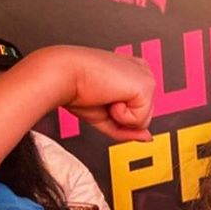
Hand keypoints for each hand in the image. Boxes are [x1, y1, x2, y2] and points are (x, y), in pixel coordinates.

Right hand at [35, 46, 154, 141]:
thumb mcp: (106, 115)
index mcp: (133, 72)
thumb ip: (128, 128)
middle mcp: (142, 72)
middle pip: (144, 116)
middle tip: (101, 97)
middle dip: (121, 118)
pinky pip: (140, 121)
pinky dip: (121, 115)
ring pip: (144, 121)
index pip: (138, 108)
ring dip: (120, 116)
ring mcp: (146, 77)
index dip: (119, 114)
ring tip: (104, 95)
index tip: (101, 97)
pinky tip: (109, 95)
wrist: (63, 75)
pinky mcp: (146, 86)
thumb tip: (147, 137)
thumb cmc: (76, 89)